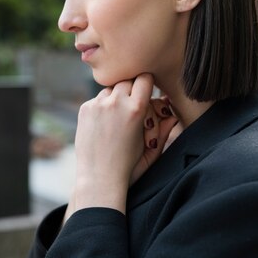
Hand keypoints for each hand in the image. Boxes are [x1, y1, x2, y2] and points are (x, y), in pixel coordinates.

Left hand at [67, 74, 178, 215]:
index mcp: (136, 109)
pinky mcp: (85, 109)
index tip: (146, 94)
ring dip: (116, 99)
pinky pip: (97, 100)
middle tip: (132, 109)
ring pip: (111, 89)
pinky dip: (102, 108)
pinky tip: (104, 126)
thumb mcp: (152, 149)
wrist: (99, 179)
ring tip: (118, 120)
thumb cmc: (129, 168)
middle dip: (131, 91)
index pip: (144, 78)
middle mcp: (116, 102)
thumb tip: (173, 113)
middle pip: (127, 80)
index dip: (146, 85)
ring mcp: (97, 105)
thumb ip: (165, 129)